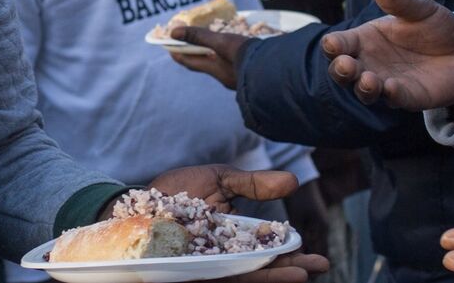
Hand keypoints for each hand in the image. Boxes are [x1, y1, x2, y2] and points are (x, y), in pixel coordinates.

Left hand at [141, 167, 330, 280]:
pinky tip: (252, 275)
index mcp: (236, 240)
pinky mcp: (185, 273)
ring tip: (297, 275)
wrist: (134, 200)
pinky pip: (210, 278)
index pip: (270, 253)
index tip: (320, 260)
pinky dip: (234, 277)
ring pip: (243, 277)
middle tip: (315, 268)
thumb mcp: (221, 181)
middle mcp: (223, 260)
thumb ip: (254, 185)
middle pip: (261, 270)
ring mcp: (204, 269)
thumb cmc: (177, 192)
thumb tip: (294, 182)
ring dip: (270, 278)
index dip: (293, 258)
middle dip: (288, 272)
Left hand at [168, 27, 254, 88]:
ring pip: (222, 66)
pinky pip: (237, 66)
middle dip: (197, 55)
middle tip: (191, 45)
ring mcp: (241, 78)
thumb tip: (173, 31)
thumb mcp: (222, 42)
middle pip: (206, 64)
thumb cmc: (247, 56)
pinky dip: (232, 58)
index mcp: (216, 70)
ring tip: (214, 46)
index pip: (191, 62)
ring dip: (216, 56)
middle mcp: (226, 77)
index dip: (179, 54)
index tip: (169, 48)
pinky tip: (239, 52)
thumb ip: (199, 36)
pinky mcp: (254, 75)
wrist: (279, 71)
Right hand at [319, 0, 453, 109]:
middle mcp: (370, 63)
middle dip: (340, 70)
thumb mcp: (420, 7)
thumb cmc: (434, 25)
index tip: (333, 44)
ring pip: (365, 92)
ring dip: (363, 87)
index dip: (332, 45)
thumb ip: (400, 0)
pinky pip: (395, 100)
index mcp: (365, 39)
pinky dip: (391, 95)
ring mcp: (387, 82)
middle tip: (345, 64)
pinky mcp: (409, 97)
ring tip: (368, 80)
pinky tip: (391, 87)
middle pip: (344, 72)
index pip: (339, 44)